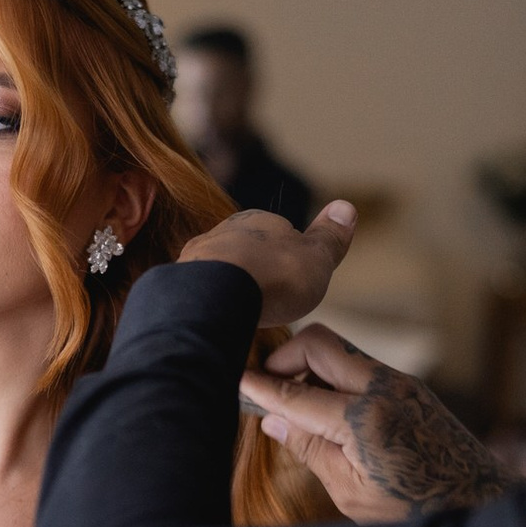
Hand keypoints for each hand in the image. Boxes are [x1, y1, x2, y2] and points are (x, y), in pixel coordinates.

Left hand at [178, 202, 357, 326]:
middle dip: (257, 275)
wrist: (218, 296)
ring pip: (220, 273)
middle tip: (269, 304)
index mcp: (260, 220)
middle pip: (246, 253)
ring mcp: (197, 256)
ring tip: (244, 316)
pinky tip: (219, 320)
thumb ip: (330, 236)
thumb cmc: (275, 276)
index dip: (291, 260)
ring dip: (232, 290)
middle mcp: (224, 231)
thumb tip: (347, 205)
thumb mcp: (317, 257)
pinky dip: (211, 305)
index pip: (278, 235)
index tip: (296, 284)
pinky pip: (200, 294)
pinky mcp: (178, 283)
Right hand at [239, 323, 510, 522]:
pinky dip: (333, 376)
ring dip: (309, 366)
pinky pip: (359, 365)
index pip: (295, 393)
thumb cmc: (414, 507)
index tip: (236, 382)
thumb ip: (311, 450)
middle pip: (318, 342)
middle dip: (284, 358)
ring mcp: (400, 382)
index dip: (259, 387)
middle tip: (267, 386)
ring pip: (339, 350)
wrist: (479, 500)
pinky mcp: (409, 385)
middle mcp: (382, 388)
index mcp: (362, 420)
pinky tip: (325, 409)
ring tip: (295, 402)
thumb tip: (273, 422)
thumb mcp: (350, 492)